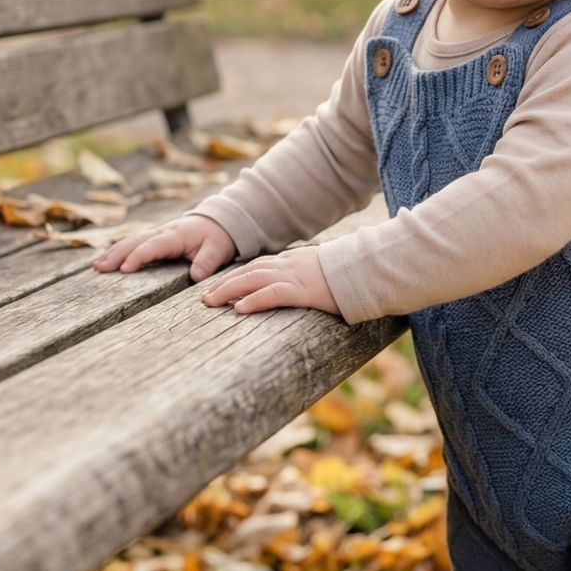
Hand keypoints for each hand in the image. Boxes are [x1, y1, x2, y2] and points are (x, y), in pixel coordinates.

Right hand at [94, 214, 235, 280]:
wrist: (217, 222)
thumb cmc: (216, 238)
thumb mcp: (217, 249)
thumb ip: (207, 262)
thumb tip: (196, 276)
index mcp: (176, 235)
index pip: (153, 246)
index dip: (139, 256)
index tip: (125, 269)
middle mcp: (162, 232)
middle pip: (135, 241)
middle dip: (117, 254)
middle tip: (101, 268)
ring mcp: (156, 234)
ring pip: (130, 240)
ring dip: (113, 252)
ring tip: (97, 266)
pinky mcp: (153, 238)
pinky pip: (132, 242)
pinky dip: (118, 250)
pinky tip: (106, 260)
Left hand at [202, 247, 341, 315]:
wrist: (365, 268)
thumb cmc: (348, 274)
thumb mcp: (322, 273)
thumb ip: (307, 278)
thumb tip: (302, 289)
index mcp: (292, 262)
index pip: (257, 267)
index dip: (236, 277)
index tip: (220, 287)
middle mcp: (288, 266)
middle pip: (248, 272)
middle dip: (224, 284)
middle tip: (204, 298)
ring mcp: (293, 276)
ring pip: (253, 280)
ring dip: (229, 291)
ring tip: (211, 302)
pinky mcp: (302, 290)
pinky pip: (272, 294)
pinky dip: (253, 299)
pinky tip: (239, 308)